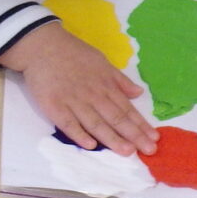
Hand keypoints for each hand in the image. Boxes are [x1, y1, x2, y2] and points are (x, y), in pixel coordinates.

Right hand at [0, 23, 156, 155]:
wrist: (42, 46)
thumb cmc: (73, 53)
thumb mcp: (101, 61)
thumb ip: (119, 79)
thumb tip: (138, 93)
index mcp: (105, 84)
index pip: (126, 108)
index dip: (141, 124)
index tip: (154, 138)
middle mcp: (93, 95)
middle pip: (115, 118)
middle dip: (133, 135)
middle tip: (148, 150)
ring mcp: (73, 101)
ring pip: (95, 123)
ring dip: (112, 138)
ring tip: (127, 152)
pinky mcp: (54, 106)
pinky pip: (68, 123)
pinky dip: (79, 134)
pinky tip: (90, 145)